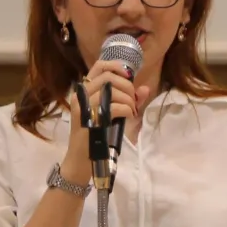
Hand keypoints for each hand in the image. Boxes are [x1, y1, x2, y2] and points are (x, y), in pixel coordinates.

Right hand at [60, 59, 151, 176]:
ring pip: (112, 91)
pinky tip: (128, 117)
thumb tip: (145, 89)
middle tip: (132, 102)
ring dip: (128, 100)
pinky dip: (127, 110)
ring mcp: (83, 106)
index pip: (99, 66)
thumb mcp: (113, 115)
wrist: (82, 159)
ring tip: (131, 111)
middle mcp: (81, 95)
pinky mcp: (89, 119)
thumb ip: (128, 101)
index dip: (116, 66)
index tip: (128, 76)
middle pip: (109, 77)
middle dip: (127, 87)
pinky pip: (114, 106)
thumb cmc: (96, 136)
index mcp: (84, 90)